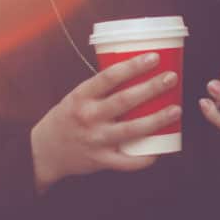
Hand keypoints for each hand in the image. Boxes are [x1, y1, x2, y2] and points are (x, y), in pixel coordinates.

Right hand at [30, 52, 179, 192]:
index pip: (109, 76)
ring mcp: (95, 140)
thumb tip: (135, 70)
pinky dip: (145, 158)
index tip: (154, 57)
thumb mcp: (76, 97)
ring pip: (131, 130)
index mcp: (81, 97)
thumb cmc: (66, 119)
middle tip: (171, 78)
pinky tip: (161, 149)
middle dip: (151, 88)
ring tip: (176, 110)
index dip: (132, 66)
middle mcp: (88, 117)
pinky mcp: (100, 160)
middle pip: (124, 101)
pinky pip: (127, 161)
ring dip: (156, 120)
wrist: (43, 152)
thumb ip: (101, 88)